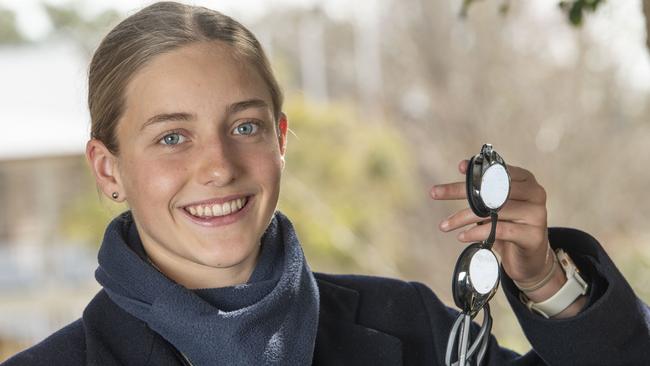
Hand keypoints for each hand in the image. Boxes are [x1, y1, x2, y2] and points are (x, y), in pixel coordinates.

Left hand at [431, 160, 551, 285]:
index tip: (459, 168)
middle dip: (461, 191)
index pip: (498, 171)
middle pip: (493, 189)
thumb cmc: (510, 226)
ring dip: (463, 217)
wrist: (531, 258)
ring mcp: (537, 214)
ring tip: (445, 225)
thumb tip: (462, 166)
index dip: (478, 170)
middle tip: (435, 193)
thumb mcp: (497, 204)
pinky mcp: (532, 236)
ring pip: (494, 211)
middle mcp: (535, 193)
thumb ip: (484, 188)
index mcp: (526, 180)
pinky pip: (500, 230)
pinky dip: (477, 232)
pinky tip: (462, 236)